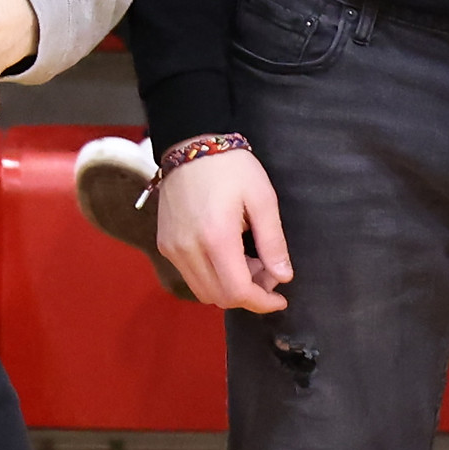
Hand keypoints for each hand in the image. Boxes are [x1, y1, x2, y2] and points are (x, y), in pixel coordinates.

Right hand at [155, 150, 292, 312]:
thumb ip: (273, 242)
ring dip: (229, 288)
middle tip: (266, 272)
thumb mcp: (262, 198)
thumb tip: (283, 277)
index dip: (262, 303)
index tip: (280, 298)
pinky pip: (190, 276)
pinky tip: (226, 254)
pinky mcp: (165, 245)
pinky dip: (212, 277)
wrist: (190, 146)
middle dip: (248, 294)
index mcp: (216, 238)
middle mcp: (188, 249)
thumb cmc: (231, 168)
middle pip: (220, 298)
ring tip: (247, 261)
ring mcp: (173, 249)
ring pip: (203, 292)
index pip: (238, 292)